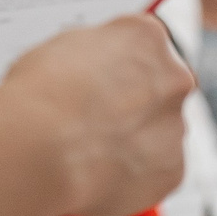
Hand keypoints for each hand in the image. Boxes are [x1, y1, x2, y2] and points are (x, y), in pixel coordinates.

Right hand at [5, 16, 191, 215]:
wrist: (41, 150)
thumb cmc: (41, 98)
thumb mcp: (59, 49)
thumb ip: (94, 55)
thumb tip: (93, 66)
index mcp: (146, 38)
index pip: (143, 47)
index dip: (117, 69)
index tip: (102, 82)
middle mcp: (173, 79)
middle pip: (159, 91)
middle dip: (133, 106)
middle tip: (96, 121)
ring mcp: (175, 127)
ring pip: (160, 135)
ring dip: (134, 142)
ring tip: (89, 152)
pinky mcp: (172, 171)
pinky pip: (155, 173)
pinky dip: (133, 177)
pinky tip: (99, 175)